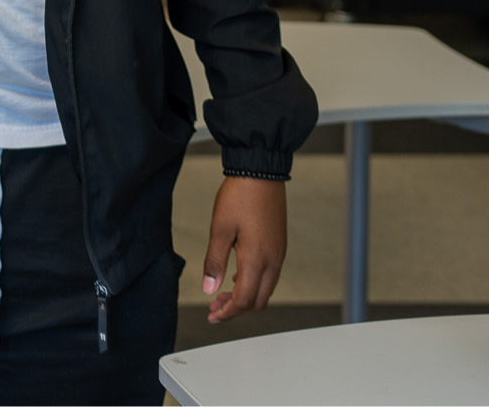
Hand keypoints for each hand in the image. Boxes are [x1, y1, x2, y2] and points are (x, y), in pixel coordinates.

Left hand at [202, 176, 286, 322]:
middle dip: (237, 309)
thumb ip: (214, 262)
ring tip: (221, 294)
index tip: (212, 315)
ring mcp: (279, 254)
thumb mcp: (219, 229)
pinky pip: (269, 275)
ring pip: (265, 289)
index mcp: (258, 259)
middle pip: (259, 301)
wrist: (260, 173)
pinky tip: (235, 276)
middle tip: (214, 307)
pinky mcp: (279, 246)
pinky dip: (253, 283)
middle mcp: (273, 261)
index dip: (228, 312)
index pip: (245, 300)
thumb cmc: (239, 197)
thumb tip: (209, 289)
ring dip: (245, 296)